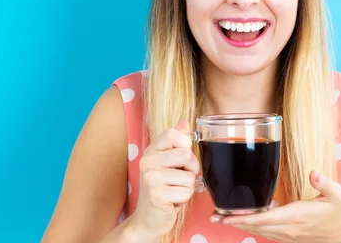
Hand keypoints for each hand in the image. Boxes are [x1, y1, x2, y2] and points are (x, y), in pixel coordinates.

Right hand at [130, 120, 199, 238]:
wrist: (148, 217)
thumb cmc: (161, 188)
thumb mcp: (167, 162)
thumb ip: (176, 142)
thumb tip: (185, 122)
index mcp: (152, 150)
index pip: (174, 134)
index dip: (186, 144)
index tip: (182, 157)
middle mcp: (148, 161)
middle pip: (186, 154)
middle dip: (191, 169)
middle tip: (180, 178)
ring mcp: (151, 178)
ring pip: (190, 176)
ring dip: (187, 187)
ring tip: (174, 190)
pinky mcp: (157, 195)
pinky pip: (186, 192)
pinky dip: (184, 199)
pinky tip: (172, 200)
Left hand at [214, 171, 340, 242]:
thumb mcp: (337, 194)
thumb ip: (323, 183)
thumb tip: (313, 173)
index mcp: (297, 217)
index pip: (262, 219)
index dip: (241, 218)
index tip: (223, 216)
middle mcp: (290, 229)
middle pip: (256, 227)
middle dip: (234, 222)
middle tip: (214, 217)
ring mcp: (292, 236)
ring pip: (261, 232)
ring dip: (243, 226)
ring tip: (225, 219)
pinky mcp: (295, 238)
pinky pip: (270, 234)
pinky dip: (257, 228)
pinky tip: (251, 222)